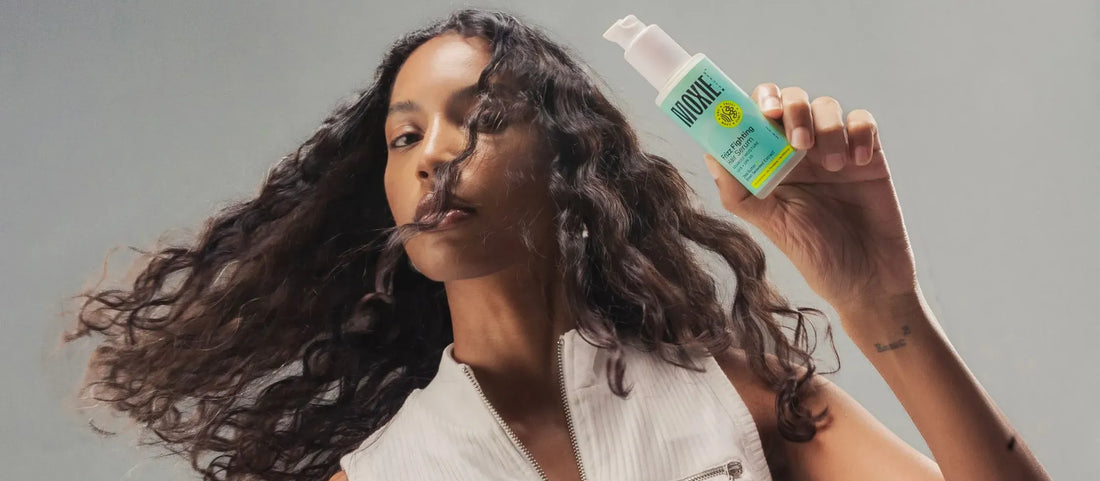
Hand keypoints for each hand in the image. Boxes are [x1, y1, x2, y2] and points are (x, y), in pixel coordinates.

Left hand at [702, 83, 918, 325]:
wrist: (866, 279)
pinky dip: (860, 132)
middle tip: (795, 137)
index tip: (758, 112)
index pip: (757, 116)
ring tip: (833, 166)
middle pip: (791, 100)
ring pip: (827, 106)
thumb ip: (740, 192)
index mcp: (772, 162)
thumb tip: (711, 156)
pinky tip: (859, 161)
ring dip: (826, 126)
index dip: (753, 103)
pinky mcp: (868, 154)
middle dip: (791, 107)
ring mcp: (834, 149)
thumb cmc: (815, 255)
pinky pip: (863, 121)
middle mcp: (800, 151)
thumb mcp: (772, 225)